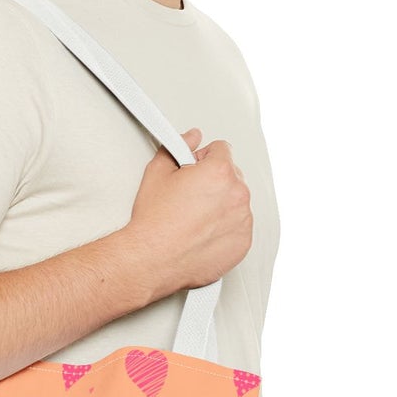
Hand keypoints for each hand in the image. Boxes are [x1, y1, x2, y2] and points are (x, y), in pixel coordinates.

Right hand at [128, 126, 252, 297]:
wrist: (152, 259)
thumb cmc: (154, 222)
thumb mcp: (157, 172)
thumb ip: (179, 146)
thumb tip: (191, 137)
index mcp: (220, 171)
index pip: (222, 149)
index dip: (203, 158)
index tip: (193, 171)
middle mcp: (237, 194)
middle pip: (232, 175)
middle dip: (214, 181)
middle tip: (189, 196)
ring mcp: (243, 220)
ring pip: (236, 201)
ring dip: (221, 204)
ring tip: (194, 217)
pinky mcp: (243, 243)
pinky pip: (239, 226)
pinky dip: (225, 228)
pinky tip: (202, 232)